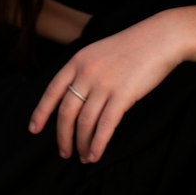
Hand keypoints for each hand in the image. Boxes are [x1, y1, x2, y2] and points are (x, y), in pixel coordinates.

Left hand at [28, 13, 185, 163]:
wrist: (161, 37)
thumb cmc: (134, 46)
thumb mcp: (99, 52)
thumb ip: (85, 71)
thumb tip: (76, 99)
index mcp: (78, 61)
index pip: (52, 91)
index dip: (41, 112)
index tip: (34, 130)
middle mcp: (86, 73)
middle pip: (66, 112)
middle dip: (63, 136)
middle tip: (64, 152)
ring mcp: (104, 84)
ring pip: (85, 122)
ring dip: (82, 144)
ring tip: (84, 157)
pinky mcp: (123, 95)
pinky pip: (105, 126)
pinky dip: (98, 143)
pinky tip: (96, 154)